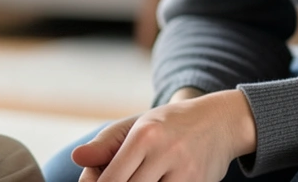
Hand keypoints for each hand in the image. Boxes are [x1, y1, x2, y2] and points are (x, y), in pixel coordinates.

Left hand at [72, 90, 255, 181]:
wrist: (220, 121)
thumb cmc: (169, 125)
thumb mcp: (136, 125)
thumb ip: (105, 144)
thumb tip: (76, 158)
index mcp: (144, 135)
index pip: (110, 179)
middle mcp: (165, 152)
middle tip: (122, 179)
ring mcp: (185, 172)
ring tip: (141, 178)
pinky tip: (159, 181)